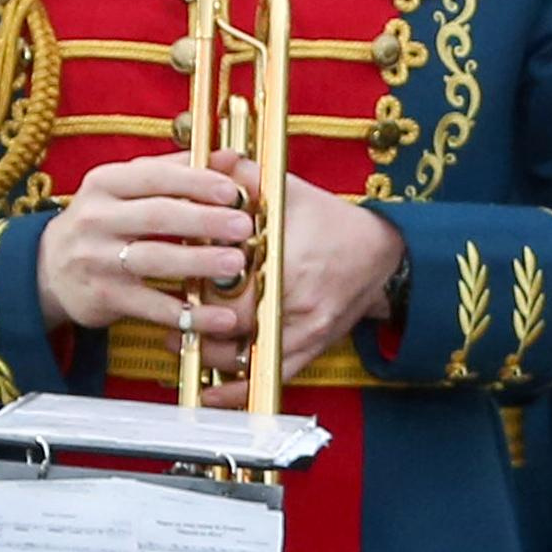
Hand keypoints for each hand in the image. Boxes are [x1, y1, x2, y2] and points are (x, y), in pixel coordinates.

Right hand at [35, 151, 252, 350]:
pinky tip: (220, 317)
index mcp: (105, 183)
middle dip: (204, 221)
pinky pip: (152, 306)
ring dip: (198, 263)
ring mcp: (97, 259)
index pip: (154, 176)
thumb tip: (232, 156)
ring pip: (153, 259)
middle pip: (157, 216)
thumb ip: (177, 171)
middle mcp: (96, 218)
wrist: (48, 269)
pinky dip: (188, 314)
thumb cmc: (103, 222)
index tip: (233, 190)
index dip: (195, 182)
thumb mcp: (127, 188)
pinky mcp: (104, 297)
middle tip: (243, 226)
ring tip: (236, 264)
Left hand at [195, 155, 405, 409]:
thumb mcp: (290, 191)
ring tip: (180, 345)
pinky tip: (210, 392)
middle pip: (235, 327)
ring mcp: (307, 332)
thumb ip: (249, 176)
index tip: (176, 283)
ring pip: (249, 358)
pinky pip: (270, 378)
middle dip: (199, 325)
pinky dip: (238, 390)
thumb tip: (213, 160)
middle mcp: (298, 303)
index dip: (200, 290)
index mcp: (289, 263)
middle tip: (169, 319)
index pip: (232, 287)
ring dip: (210, 357)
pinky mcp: (312, 350)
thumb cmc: (332, 221)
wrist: (382, 253)